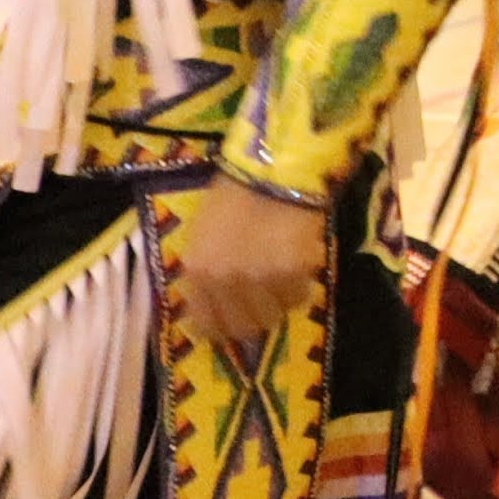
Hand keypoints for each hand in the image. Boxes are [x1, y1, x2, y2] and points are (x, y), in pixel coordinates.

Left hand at [175, 178, 328, 355]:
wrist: (273, 169)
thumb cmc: (233, 196)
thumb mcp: (203, 235)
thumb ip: (206, 273)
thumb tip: (216, 306)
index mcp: (198, 271)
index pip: (208, 325)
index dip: (223, 329)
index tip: (234, 323)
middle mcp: (226, 281)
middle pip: (245, 327)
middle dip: (256, 317)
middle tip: (265, 301)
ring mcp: (261, 278)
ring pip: (277, 313)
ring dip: (280, 300)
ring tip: (283, 274)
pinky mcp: (294, 271)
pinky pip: (300, 295)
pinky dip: (301, 283)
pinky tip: (298, 261)